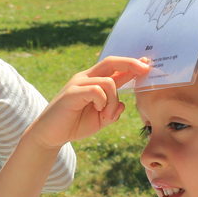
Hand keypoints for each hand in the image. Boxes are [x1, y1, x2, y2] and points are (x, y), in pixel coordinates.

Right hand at [27, 56, 150, 149]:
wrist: (50, 135)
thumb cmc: (75, 125)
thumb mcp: (99, 120)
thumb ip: (112, 112)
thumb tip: (123, 105)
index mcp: (93, 82)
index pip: (115, 68)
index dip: (131, 64)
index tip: (147, 64)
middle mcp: (86, 78)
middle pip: (111, 62)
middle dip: (130, 64)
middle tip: (145, 69)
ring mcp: (78, 83)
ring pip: (108, 82)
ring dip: (113, 100)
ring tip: (106, 115)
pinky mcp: (72, 92)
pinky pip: (97, 90)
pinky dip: (103, 102)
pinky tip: (97, 111)